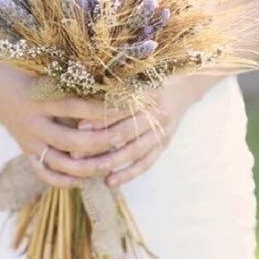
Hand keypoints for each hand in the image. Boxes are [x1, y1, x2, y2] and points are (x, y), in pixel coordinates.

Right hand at [0, 64, 129, 187]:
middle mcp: (34, 122)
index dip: (102, 109)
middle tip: (123, 138)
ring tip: (110, 164)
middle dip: (101, 142)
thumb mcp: (47, 72)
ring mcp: (28, 141)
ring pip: (60, 162)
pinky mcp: (25, 152)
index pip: (76, 107)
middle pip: (72, 140)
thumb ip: (73, 82)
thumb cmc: (26, 71)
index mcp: (40, 98)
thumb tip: (110, 85)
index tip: (125, 107)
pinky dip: (63, 180)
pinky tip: (82, 180)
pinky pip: (44, 173)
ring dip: (87, 167)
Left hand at [75, 74, 222, 186]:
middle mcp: (157, 113)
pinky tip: (109, 181)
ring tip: (88, 169)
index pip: (120, 109)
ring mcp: (162, 131)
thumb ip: (113, 89)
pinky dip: (128, 174)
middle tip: (74, 152)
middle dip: (98, 144)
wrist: (183, 86)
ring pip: (134, 151)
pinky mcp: (164, 145)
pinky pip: (146, 163)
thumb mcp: (135, 78)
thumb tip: (79, 100)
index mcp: (148, 93)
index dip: (99, 118)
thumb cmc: (150, 80)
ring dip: (110, 162)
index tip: (78, 126)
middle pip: (125, 132)